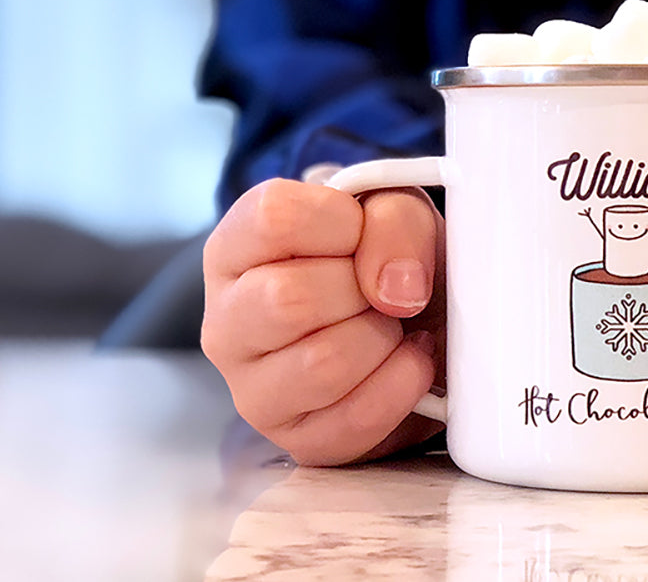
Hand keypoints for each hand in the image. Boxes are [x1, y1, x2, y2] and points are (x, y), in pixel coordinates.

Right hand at [201, 178, 445, 465]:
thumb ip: (395, 221)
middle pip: (288, 299)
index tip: (364, 232)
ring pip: (321, 364)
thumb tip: (394, 287)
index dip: (341, 222)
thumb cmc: (388, 257)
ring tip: (392, 325)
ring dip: (383, 338)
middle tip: (382, 288)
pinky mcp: (295, 438)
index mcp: (236, 246)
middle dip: (363, 289)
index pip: (273, 220)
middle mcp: (227, 320)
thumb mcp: (397, 209)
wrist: (419, 322)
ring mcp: (251, 388)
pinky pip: (353, 419)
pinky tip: (408, 359)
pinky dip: (403, 384)